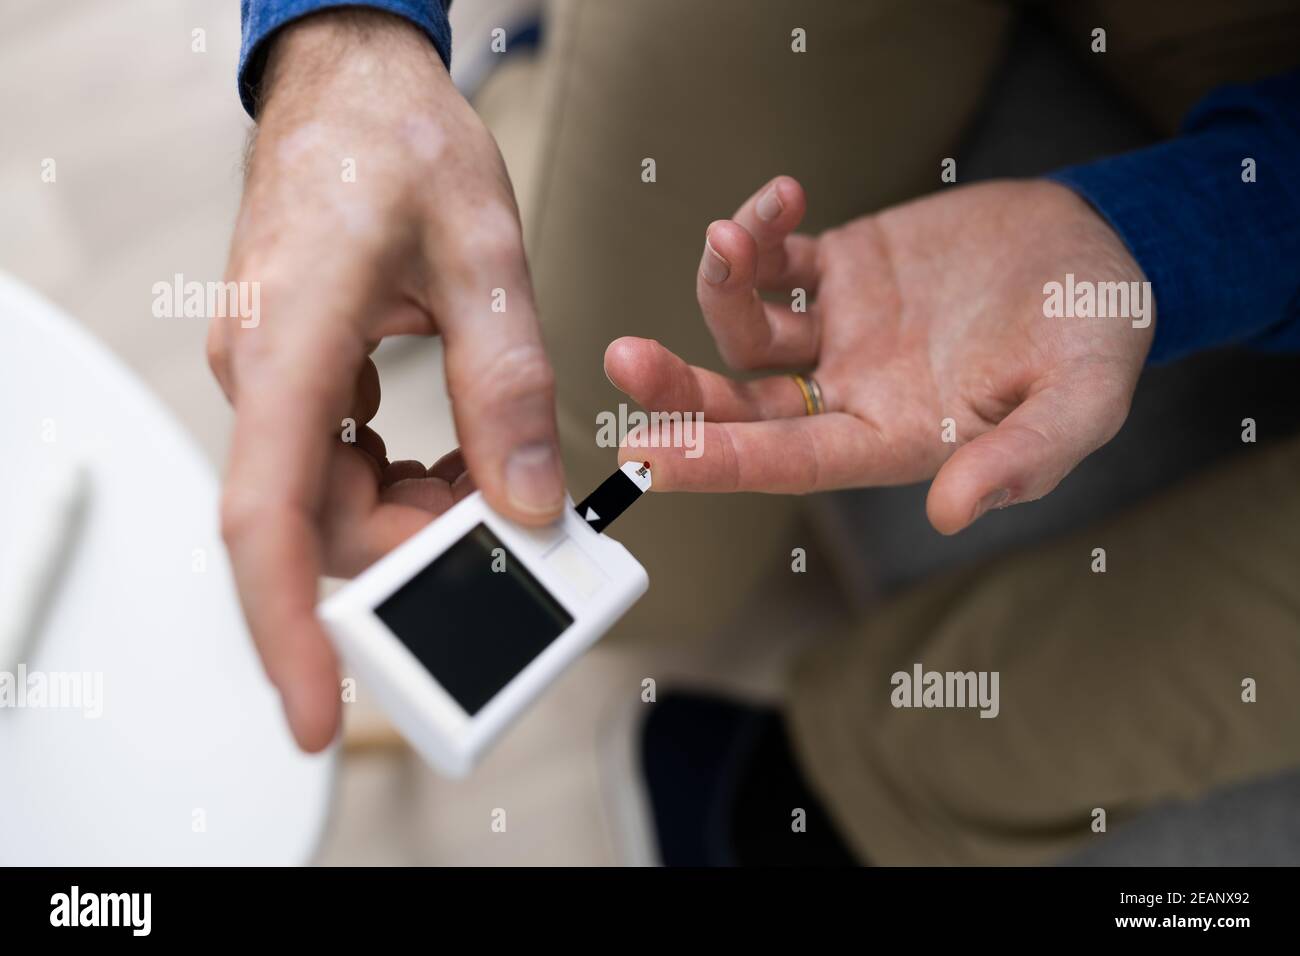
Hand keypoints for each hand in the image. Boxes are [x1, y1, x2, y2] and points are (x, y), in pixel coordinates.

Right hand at [207, 11, 563, 749]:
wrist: (352, 85)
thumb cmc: (401, 144)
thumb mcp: (486, 257)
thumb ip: (507, 386)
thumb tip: (523, 502)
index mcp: (288, 345)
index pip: (266, 518)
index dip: (288, 629)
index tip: (318, 711)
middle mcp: (262, 377)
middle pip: (318, 527)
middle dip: (415, 554)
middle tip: (510, 534)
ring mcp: (274, 382)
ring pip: (332, 504)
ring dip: (419, 518)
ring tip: (496, 481)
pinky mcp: (297, 380)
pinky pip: (340, 467)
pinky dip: (405, 485)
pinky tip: (460, 460)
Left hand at [606, 177, 1152, 533]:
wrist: (1099, 250)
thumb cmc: (1097, 336)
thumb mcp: (1084, 401)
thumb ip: (1023, 459)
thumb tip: (949, 512)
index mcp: (893, 438)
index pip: (793, 460)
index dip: (722, 461)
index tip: (652, 458)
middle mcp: (851, 392)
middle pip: (743, 403)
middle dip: (680, 388)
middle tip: (623, 362)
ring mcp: (839, 330)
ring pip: (746, 327)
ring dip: (721, 284)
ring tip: (727, 235)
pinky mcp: (842, 268)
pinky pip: (780, 257)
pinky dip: (762, 229)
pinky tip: (777, 197)